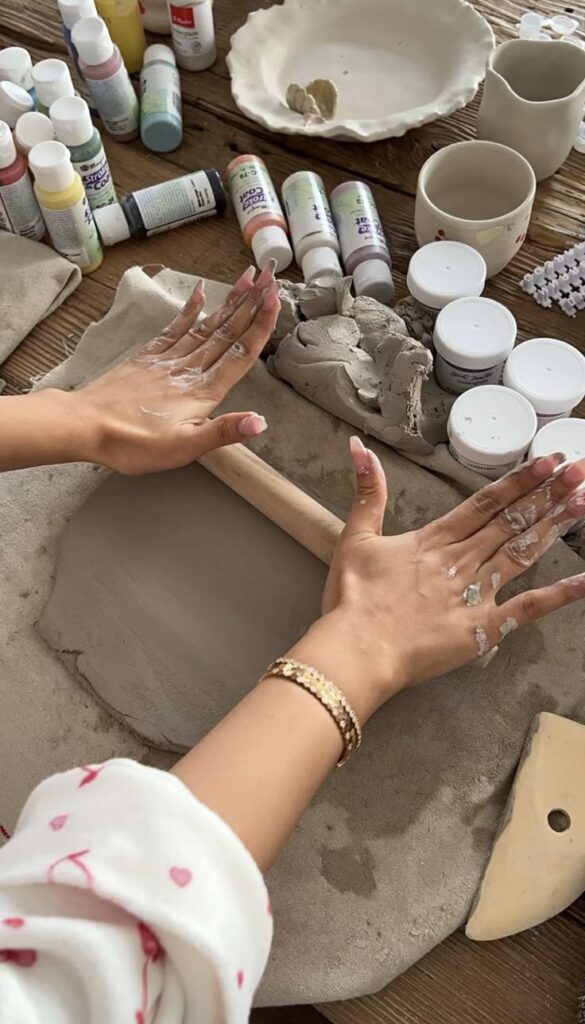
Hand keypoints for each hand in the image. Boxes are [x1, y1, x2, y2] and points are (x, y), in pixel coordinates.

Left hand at [69, 263, 279, 474]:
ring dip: (229, 302)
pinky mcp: (148, 359)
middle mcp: (189, 370)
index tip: (276, 298)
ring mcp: (167, 361)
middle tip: (269, 273)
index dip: (260, 325)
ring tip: (247, 278)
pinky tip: (201, 292)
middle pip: (228, 332)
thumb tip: (260, 421)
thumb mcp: (184, 448)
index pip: (240, 354)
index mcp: (202, 392)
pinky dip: (190, 309)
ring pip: (206, 326)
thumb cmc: (134, 444)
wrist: (85, 425)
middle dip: (251, 302)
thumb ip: (223, 432)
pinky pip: (175, 328)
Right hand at [290, 441, 584, 719]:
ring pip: (522, 553)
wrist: (359, 649)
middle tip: (579, 471)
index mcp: (433, 540)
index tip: (548, 462)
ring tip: (582, 503)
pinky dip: (558, 595)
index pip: (484, 503)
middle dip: (547, 495)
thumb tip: (357, 446)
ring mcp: (475, 594)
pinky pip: (528, 609)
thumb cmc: (354, 598)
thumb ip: (366, 492)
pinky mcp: (482, 628)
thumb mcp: (354, 538)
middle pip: (510, 522)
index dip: (518, 481)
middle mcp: (461, 561)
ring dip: (553, 528)